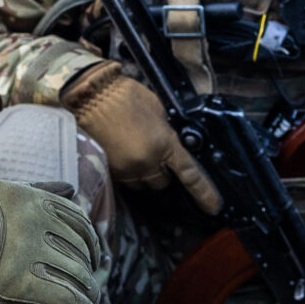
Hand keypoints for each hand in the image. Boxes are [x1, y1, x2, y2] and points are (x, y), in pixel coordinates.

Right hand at [63, 64, 221, 213]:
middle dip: (162, 172)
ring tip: (136, 151)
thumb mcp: (158, 110)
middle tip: (156, 153)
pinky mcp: (109, 171)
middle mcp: (147, 163)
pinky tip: (123, 154)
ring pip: (143, 185)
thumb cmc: (126, 96)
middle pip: (162, 183)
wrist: (91, 96)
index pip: (190, 175)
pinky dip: (128, 172)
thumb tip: (171, 145)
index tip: (214, 207)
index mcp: (165, 145)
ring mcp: (127, 170)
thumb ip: (167, 133)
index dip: (204, 193)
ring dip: (144, 174)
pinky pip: (126, 181)